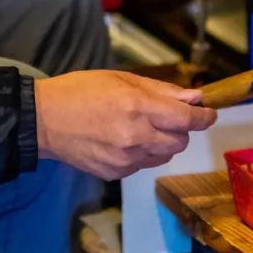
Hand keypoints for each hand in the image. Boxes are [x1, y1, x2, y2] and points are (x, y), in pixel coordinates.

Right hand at [34, 70, 216, 180]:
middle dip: (180, 128)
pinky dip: (142, 153)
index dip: (204, 117)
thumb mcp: (121, 79)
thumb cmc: (81, 90)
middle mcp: (135, 136)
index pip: (187, 120)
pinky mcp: (115, 173)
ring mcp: (125, 159)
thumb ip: (162, 91)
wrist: (43, 120)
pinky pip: (143, 164)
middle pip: (180, 141)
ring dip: (162, 142)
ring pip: (164, 155)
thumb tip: (194, 98)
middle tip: (165, 116)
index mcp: (138, 107)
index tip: (209, 113)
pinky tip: (123, 140)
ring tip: (140, 127)